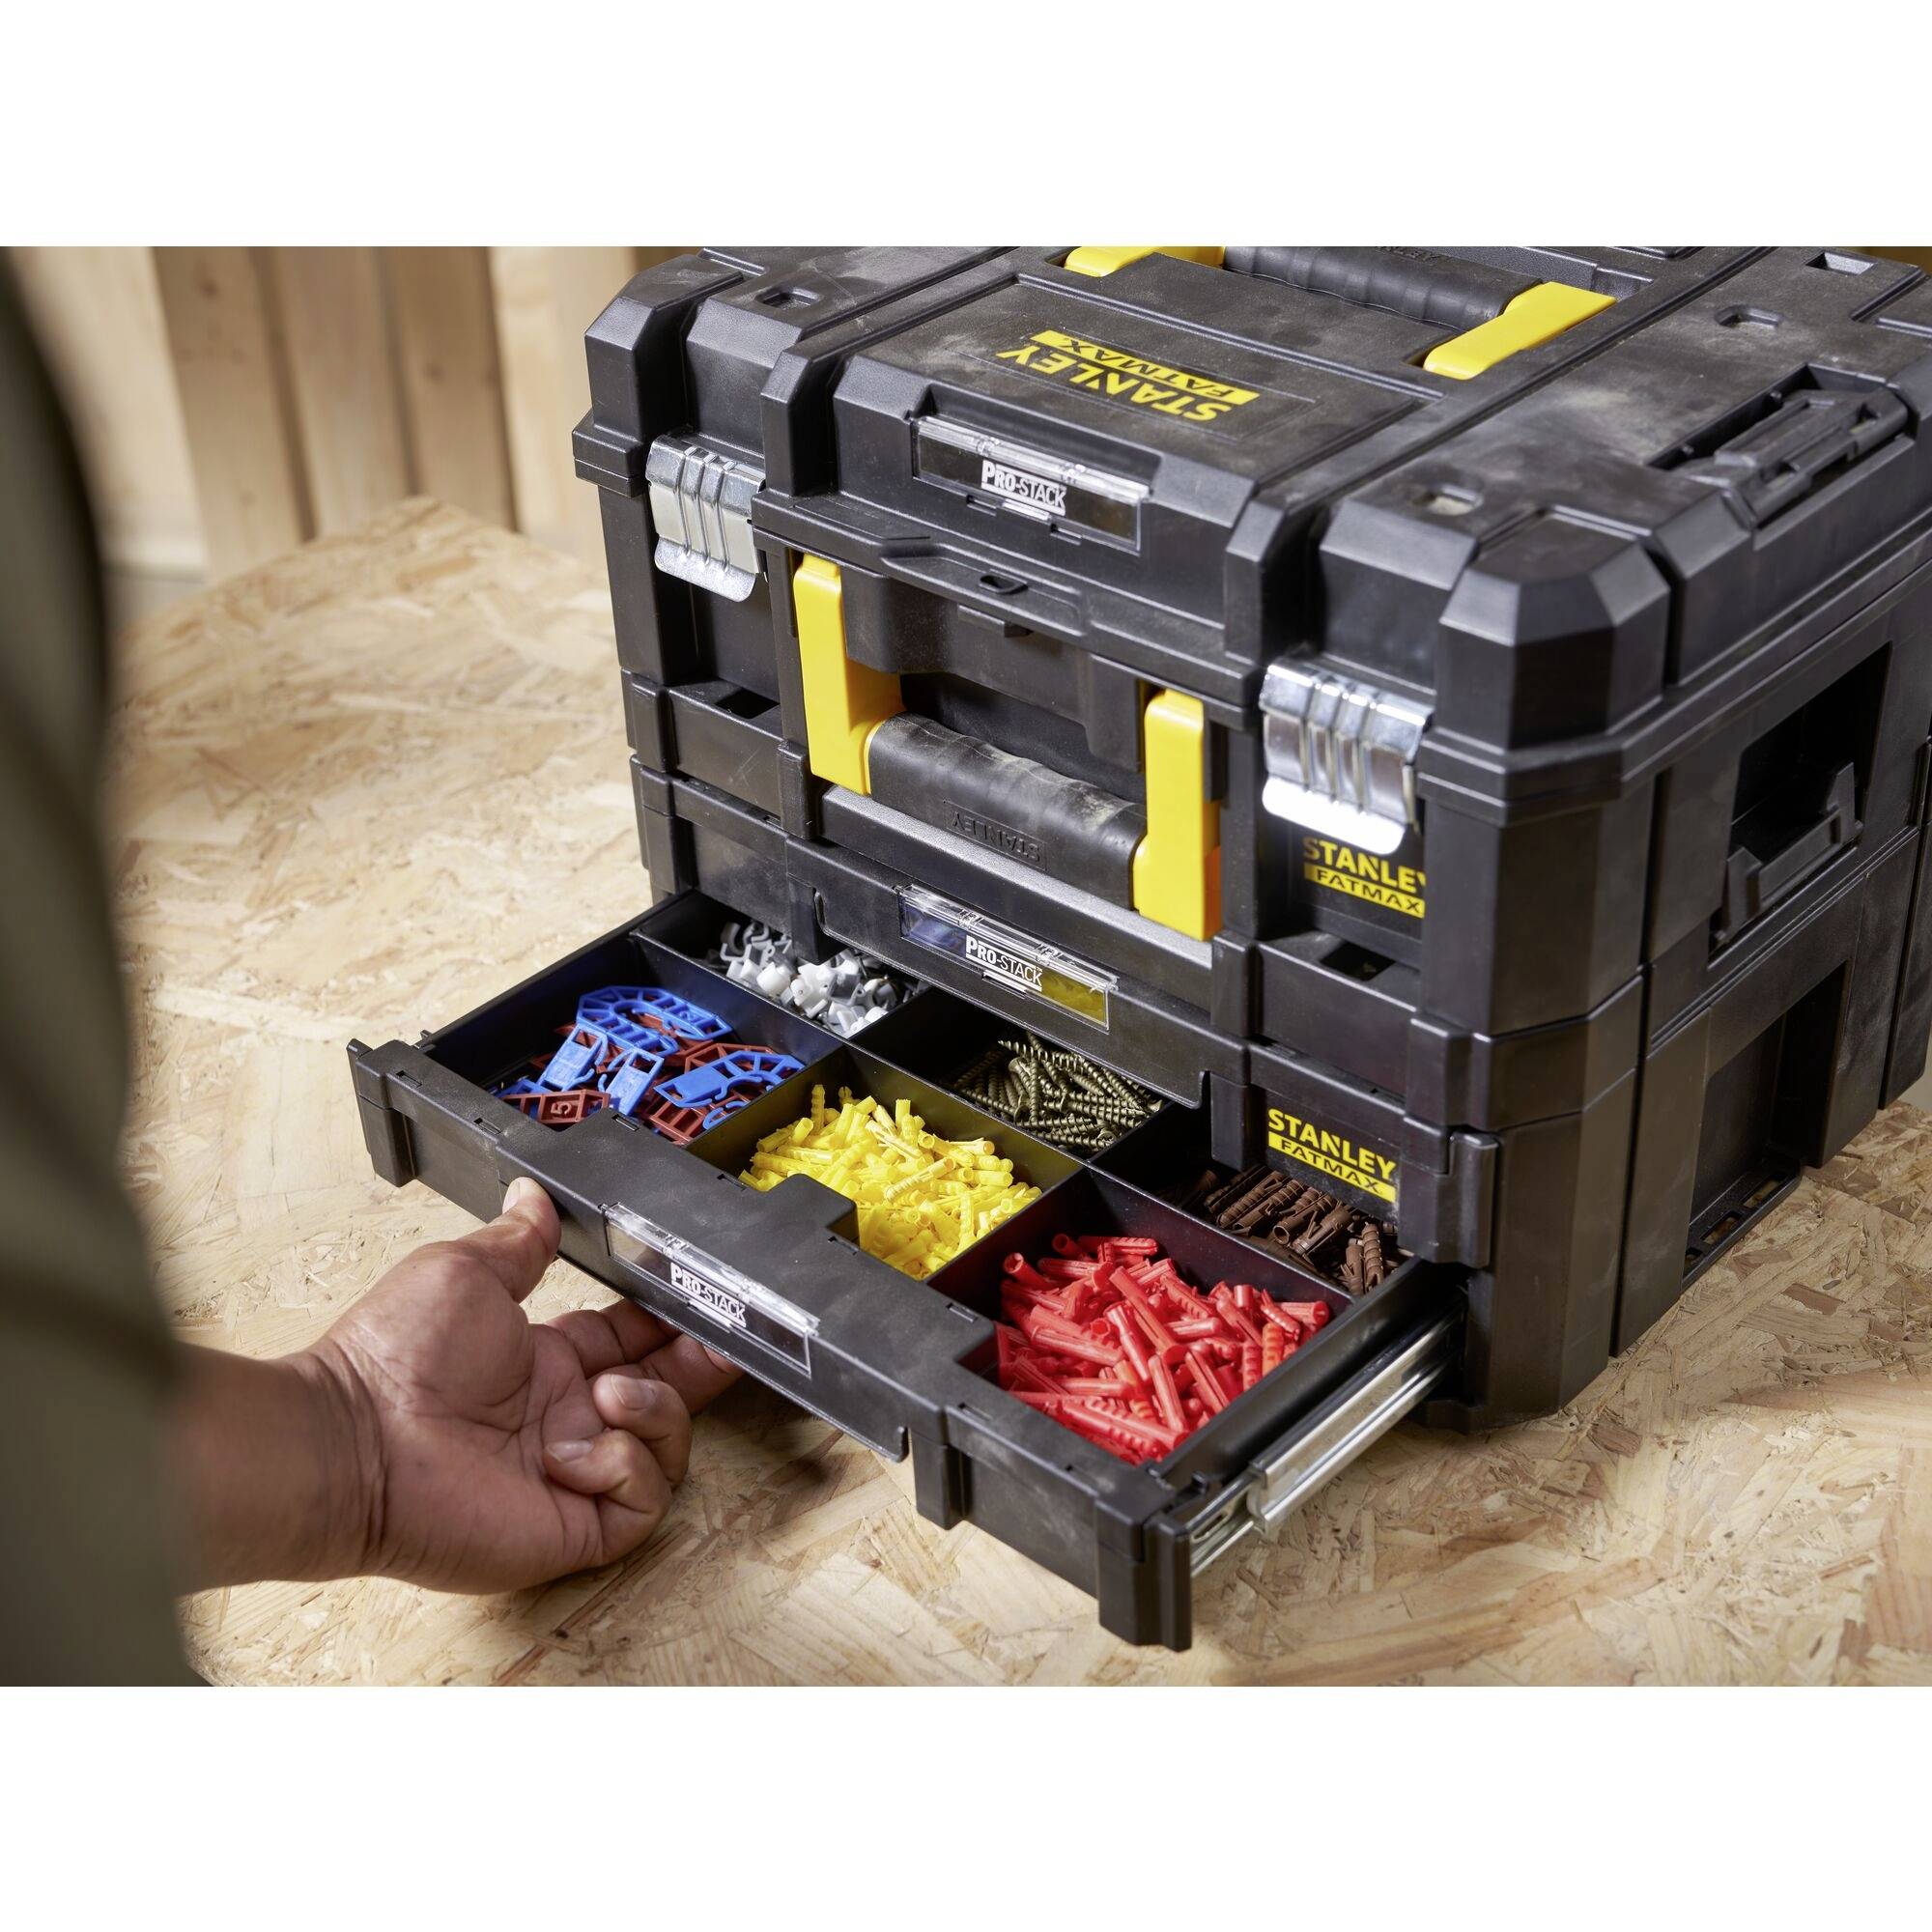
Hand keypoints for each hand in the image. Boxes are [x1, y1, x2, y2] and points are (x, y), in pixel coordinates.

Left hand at [304, 1177, 741, 1591]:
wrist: (357, 1442)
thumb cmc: (394, 1359)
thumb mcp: (465, 1273)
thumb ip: (518, 1240)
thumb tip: (533, 1194)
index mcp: (546, 1362)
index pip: (633, 1341)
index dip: (672, 1323)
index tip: (703, 1299)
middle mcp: (567, 1418)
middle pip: (666, 1395)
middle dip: (702, 1367)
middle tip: (728, 1342)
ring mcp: (574, 1476)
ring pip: (667, 1446)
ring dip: (653, 1411)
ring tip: (607, 1395)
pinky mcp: (575, 1526)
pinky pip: (643, 1500)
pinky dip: (626, 1466)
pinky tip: (579, 1452)